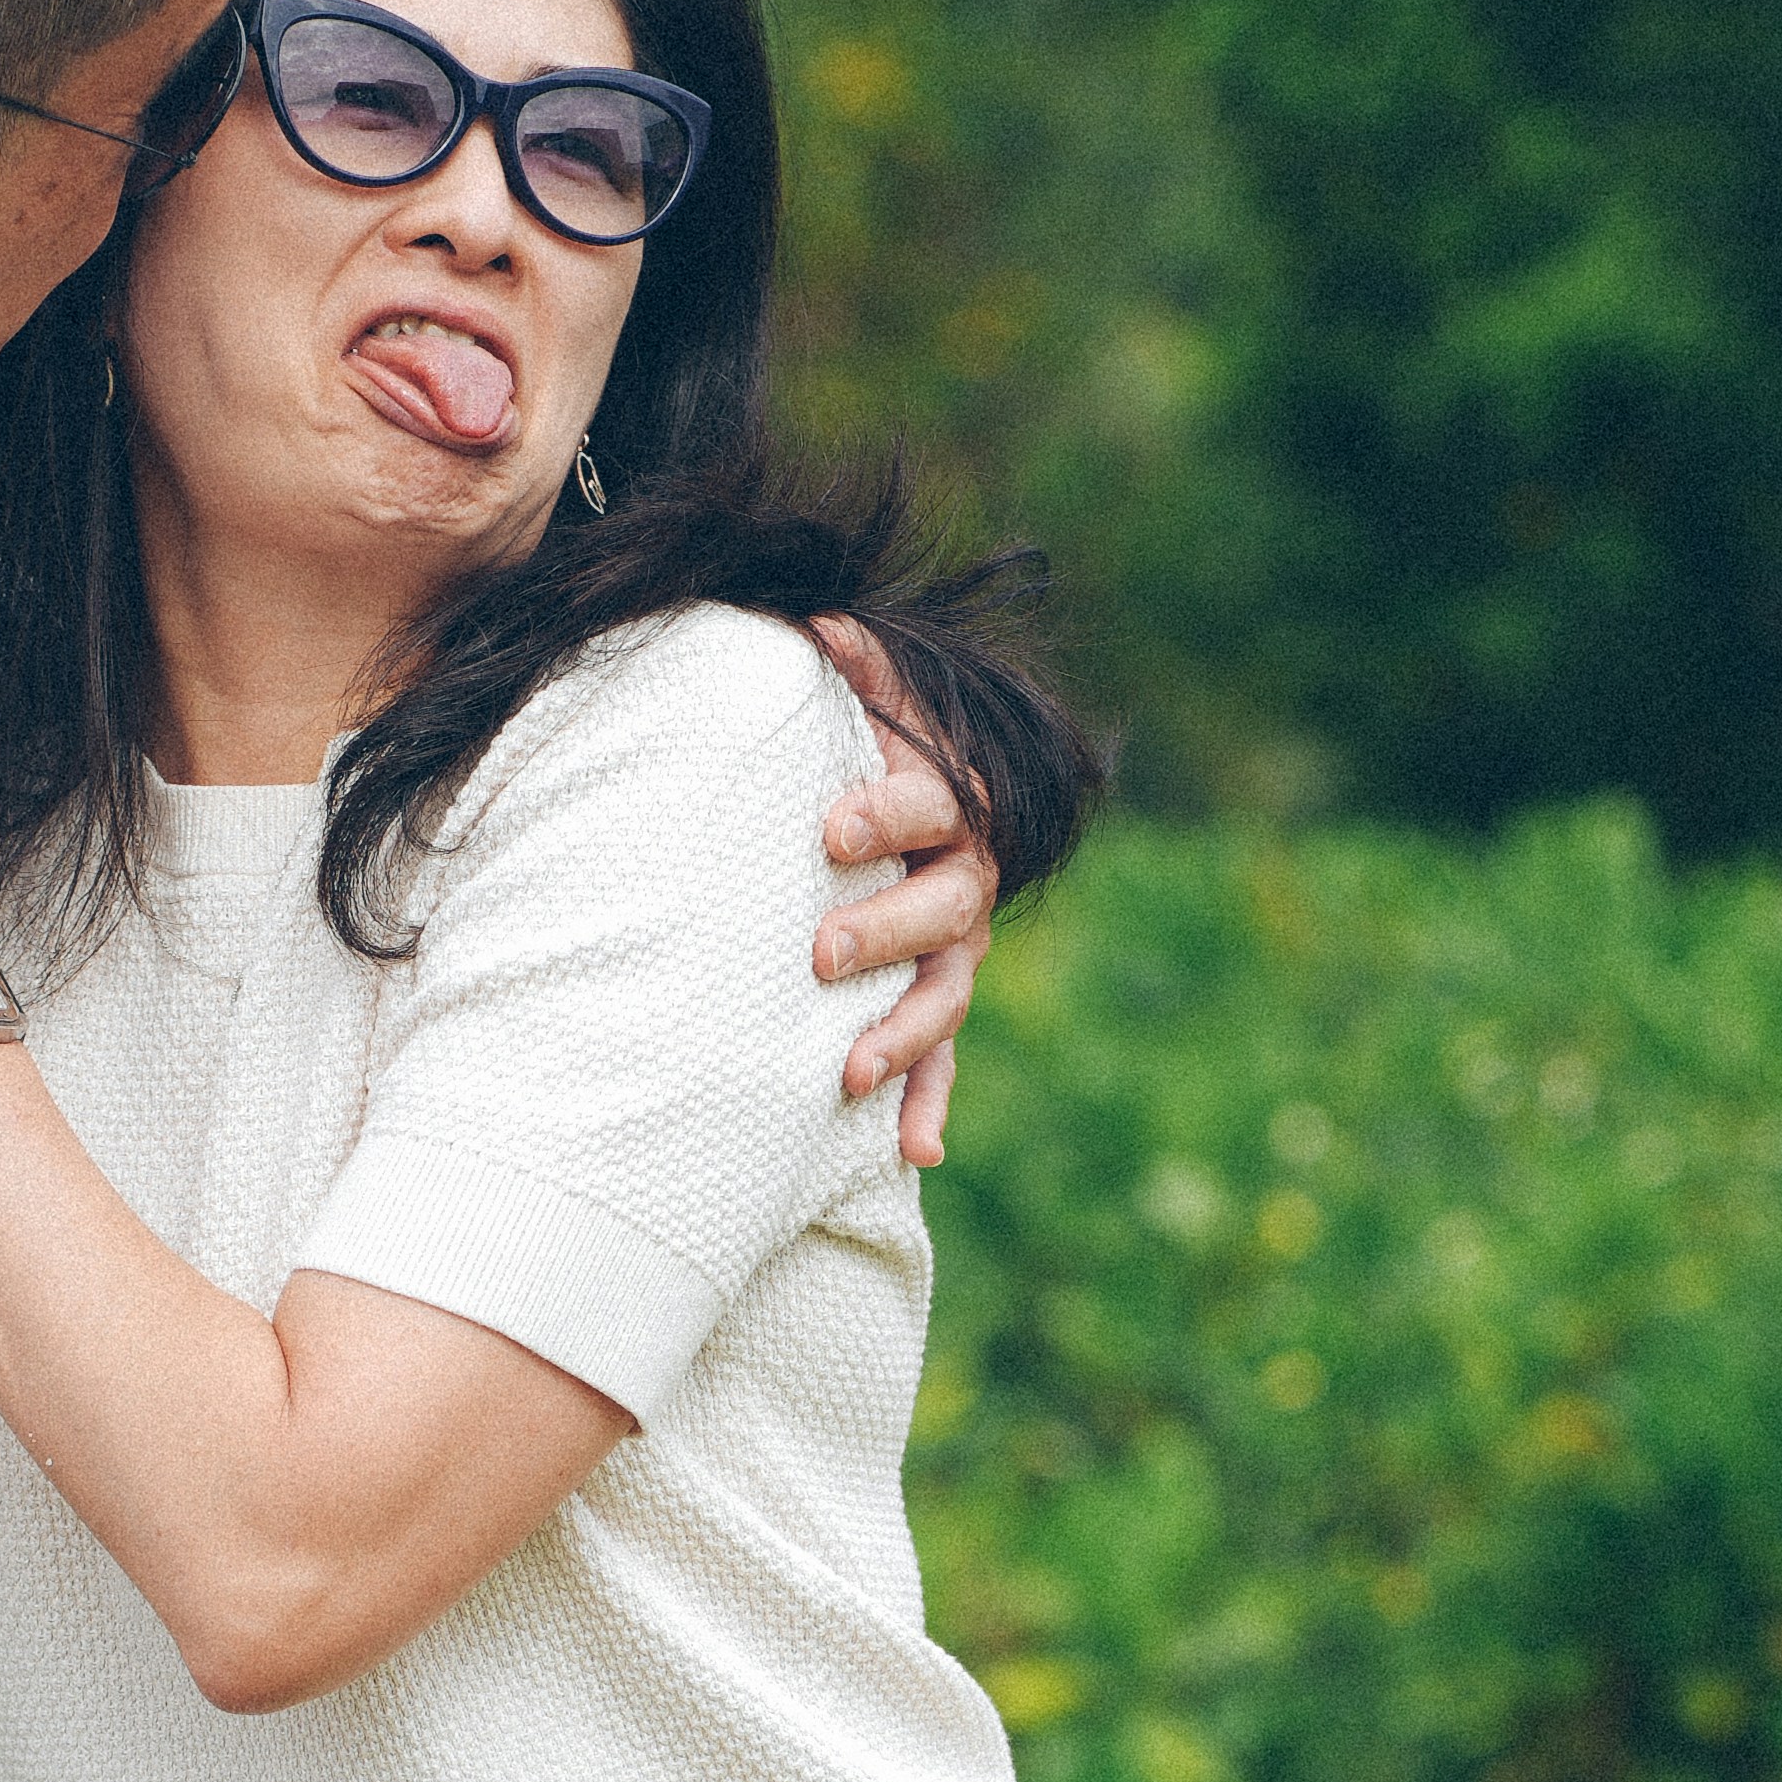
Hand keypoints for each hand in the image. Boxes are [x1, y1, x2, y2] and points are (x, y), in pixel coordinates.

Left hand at [808, 617, 1001, 1169]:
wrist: (934, 800)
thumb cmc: (879, 747)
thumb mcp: (877, 698)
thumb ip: (857, 663)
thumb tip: (816, 627)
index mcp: (950, 805)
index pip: (927, 806)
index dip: (885, 813)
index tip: (831, 828)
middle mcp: (965, 881)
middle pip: (941, 909)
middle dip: (885, 931)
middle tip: (821, 954)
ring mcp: (959, 950)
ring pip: (945, 996)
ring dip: (904, 1037)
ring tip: (851, 1073)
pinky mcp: (941, 1001)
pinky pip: (944, 1059)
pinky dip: (929, 1104)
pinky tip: (917, 1154)